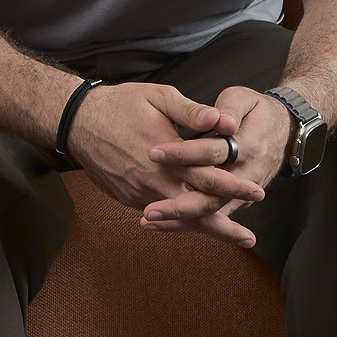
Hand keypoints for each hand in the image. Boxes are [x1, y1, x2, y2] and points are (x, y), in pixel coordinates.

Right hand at [67, 82, 267, 249]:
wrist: (77, 122)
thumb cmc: (120, 105)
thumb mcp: (159, 98)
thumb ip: (192, 112)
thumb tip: (222, 121)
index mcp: (167, 159)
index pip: (208, 179)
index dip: (235, 188)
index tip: (258, 193)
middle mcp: (153, 183)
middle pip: (195, 214)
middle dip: (224, 228)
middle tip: (250, 238)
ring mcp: (138, 194)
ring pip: (177, 218)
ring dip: (203, 227)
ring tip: (229, 236)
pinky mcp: (127, 198)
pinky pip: (158, 213)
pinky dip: (179, 219)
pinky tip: (194, 220)